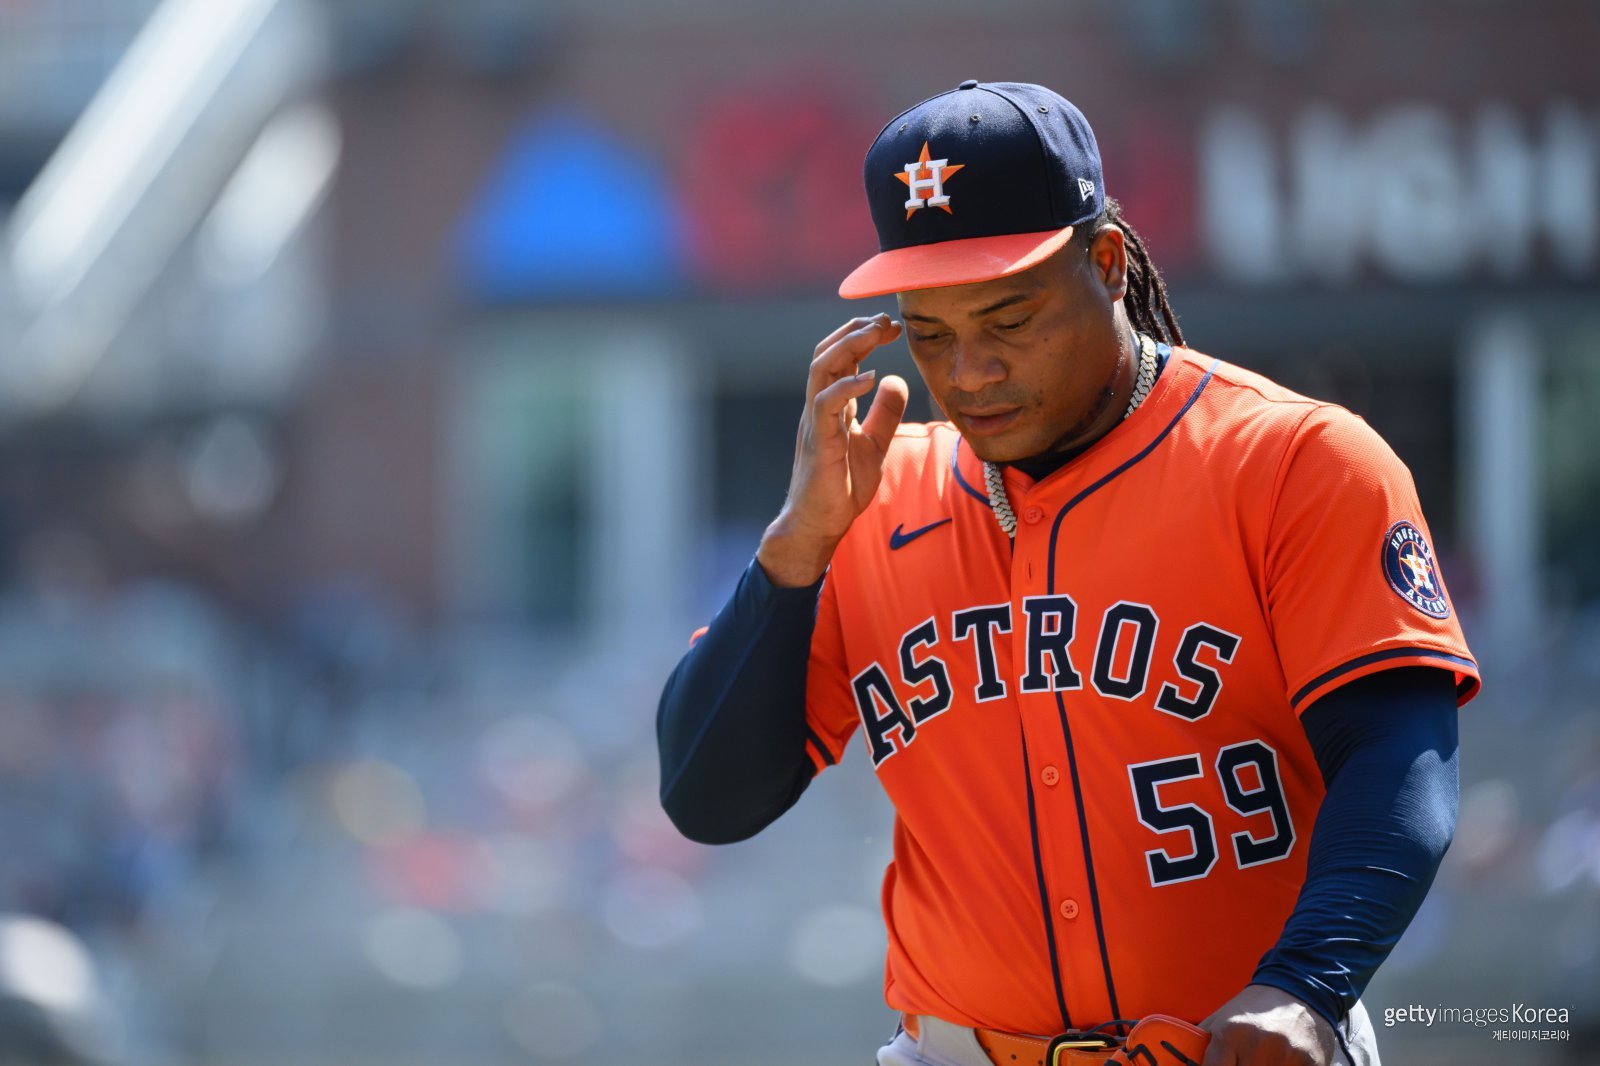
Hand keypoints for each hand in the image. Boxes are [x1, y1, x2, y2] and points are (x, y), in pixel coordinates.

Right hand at [757, 313, 908, 586]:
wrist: (819, 524)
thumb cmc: (840, 487)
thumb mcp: (874, 444)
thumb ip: (885, 413)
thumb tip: (896, 379)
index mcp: (832, 405)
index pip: (842, 357)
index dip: (864, 335)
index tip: (892, 325)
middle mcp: (819, 406)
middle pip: (828, 352)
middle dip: (856, 329)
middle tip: (886, 318)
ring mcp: (815, 422)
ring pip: (821, 369)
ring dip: (849, 345)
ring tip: (876, 331)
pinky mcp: (818, 442)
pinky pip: (826, 405)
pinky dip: (847, 386)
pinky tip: (871, 376)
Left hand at [1199, 984, 1339, 1065]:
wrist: (1300, 992)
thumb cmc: (1255, 1009)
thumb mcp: (1222, 1018)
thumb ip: (1201, 1042)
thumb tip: (1185, 1061)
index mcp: (1230, 1033)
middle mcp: (1258, 1044)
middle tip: (1244, 1059)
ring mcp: (1287, 1056)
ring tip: (1263, 1058)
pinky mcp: (1311, 1064)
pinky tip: (1283, 1062)